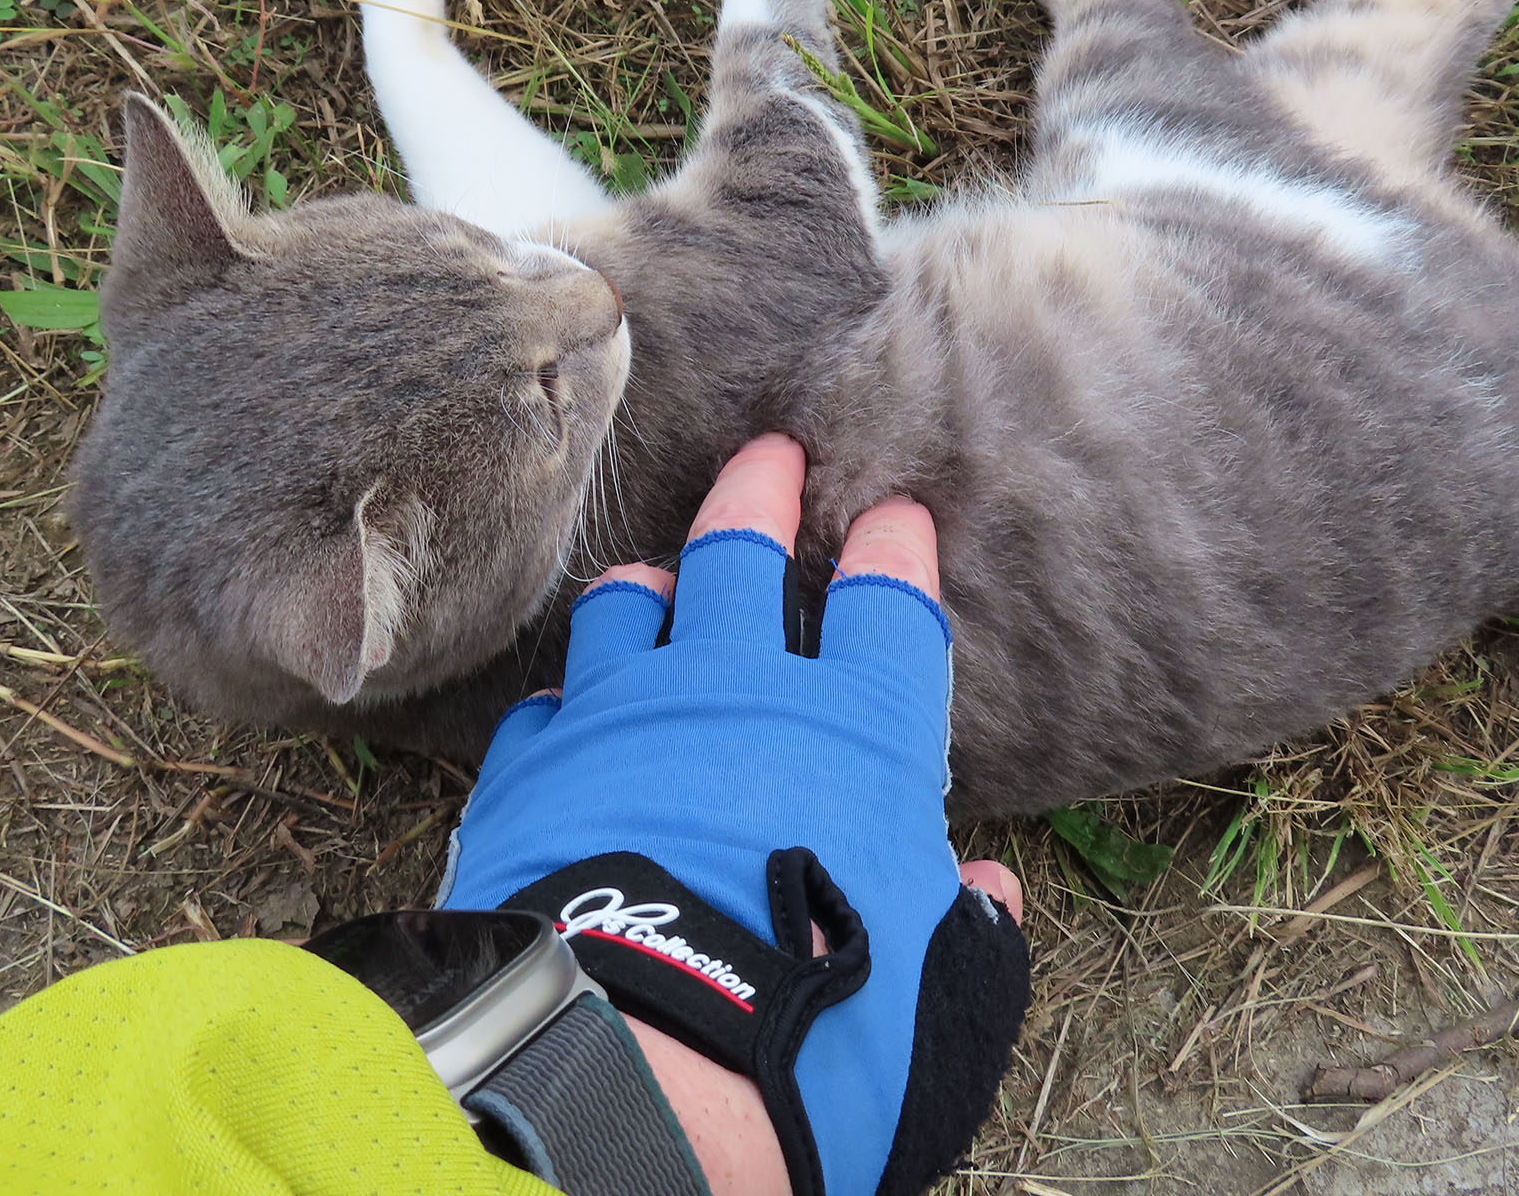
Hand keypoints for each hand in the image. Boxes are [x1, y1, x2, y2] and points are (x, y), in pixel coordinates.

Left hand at [443, 434, 1029, 1195]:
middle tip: (769, 453)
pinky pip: (550, 704)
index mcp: (857, 730)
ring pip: (631, 607)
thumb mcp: (940, 998)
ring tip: (654, 576)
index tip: (894, 514)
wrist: (638, 1065)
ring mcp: (624, 718)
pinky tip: (571, 710)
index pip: (885, 604)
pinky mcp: (534, 770)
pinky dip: (570, 700)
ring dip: (650, 584)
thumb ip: (964, 932)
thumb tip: (984, 897)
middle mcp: (737, 693)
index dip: (893, 550)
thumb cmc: (820, 1032)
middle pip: (745, 553)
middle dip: (761, 492)